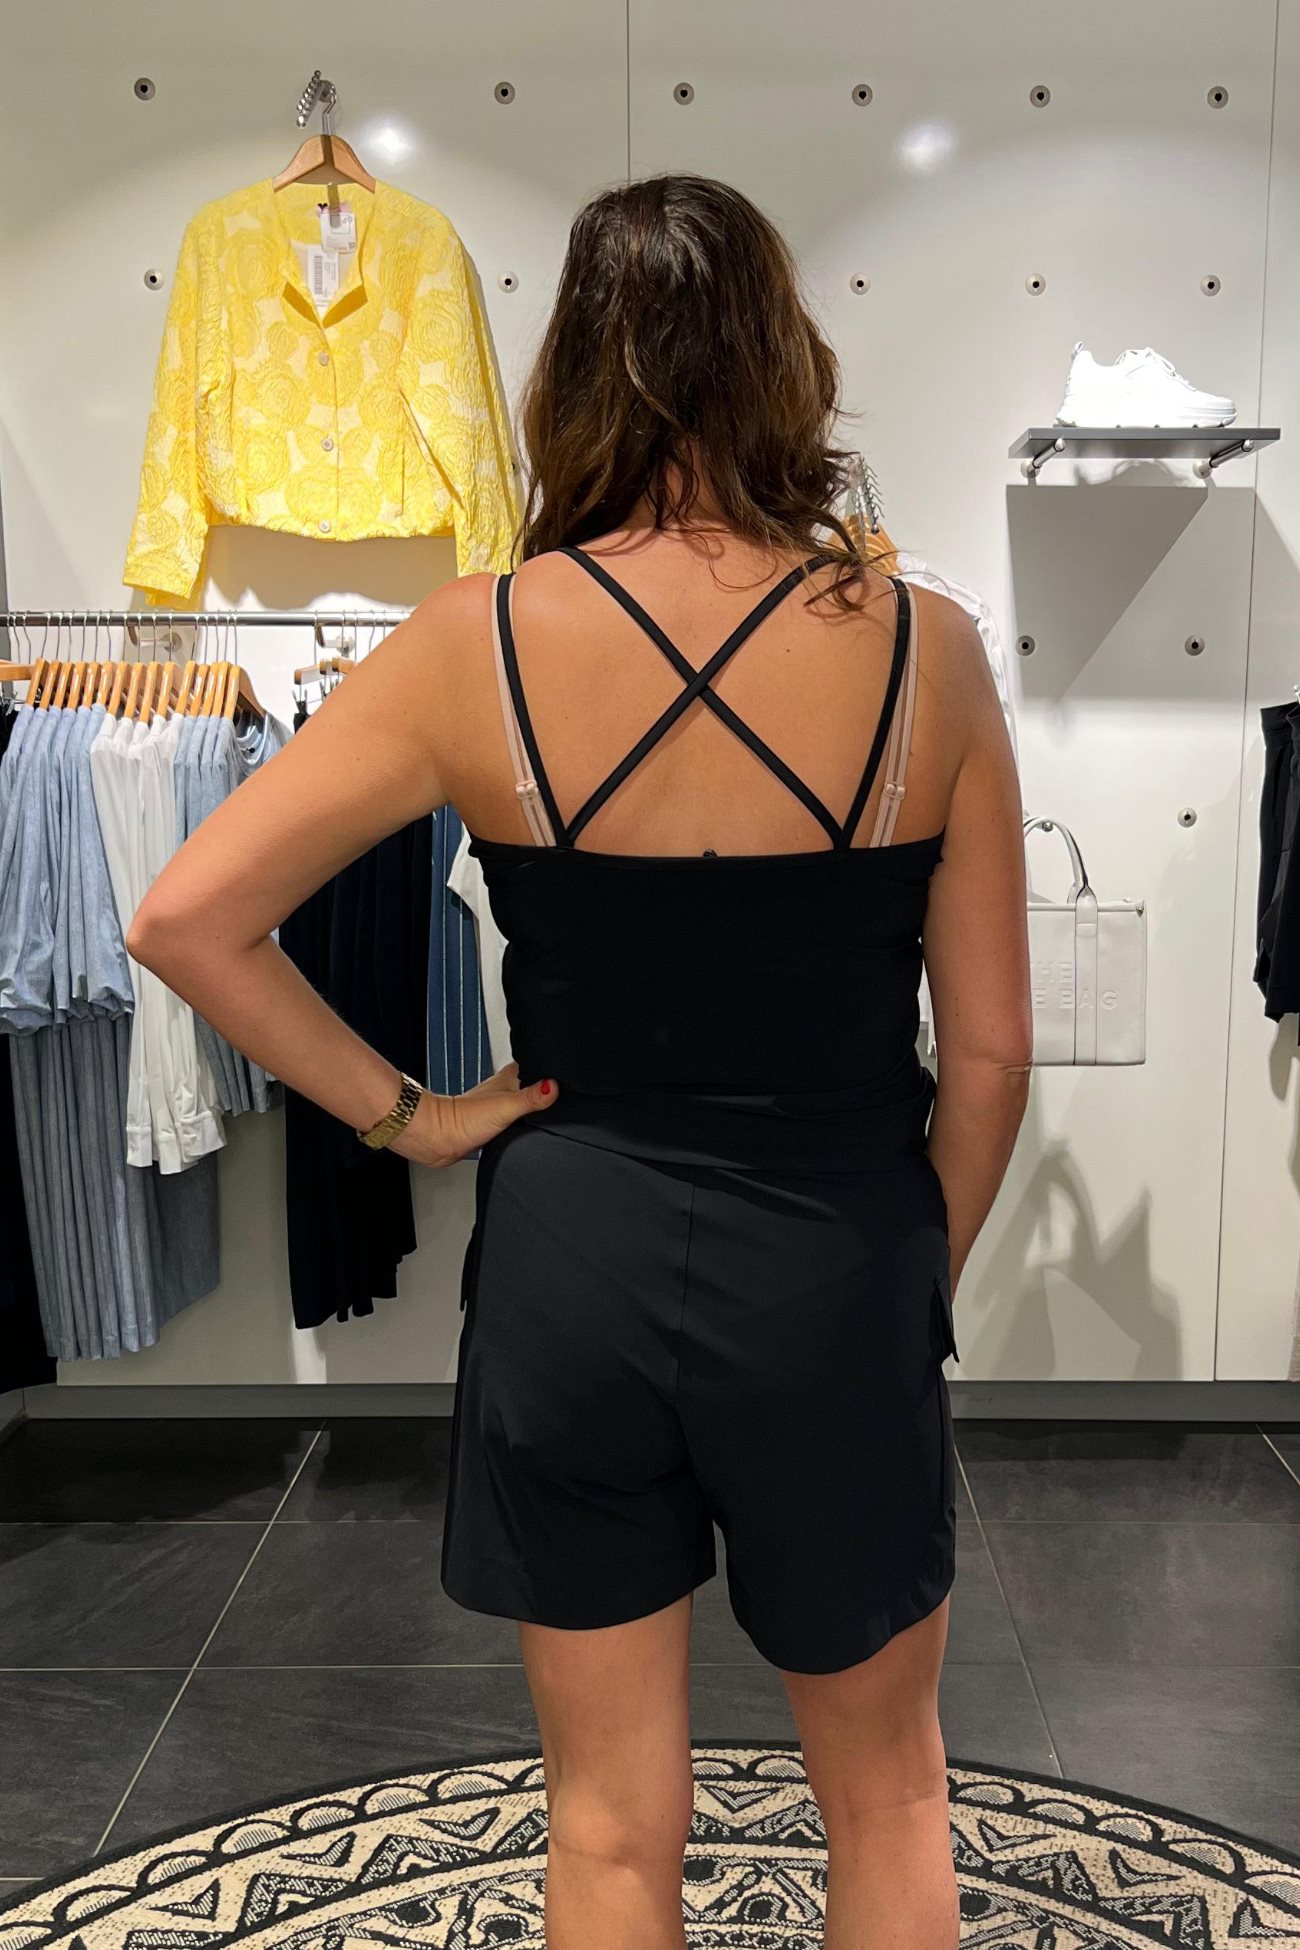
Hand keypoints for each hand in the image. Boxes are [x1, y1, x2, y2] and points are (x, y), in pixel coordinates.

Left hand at [390, 1063, 558, 1167]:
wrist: (440, 1139)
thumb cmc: (464, 1119)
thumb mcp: (507, 1106)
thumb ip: (532, 1097)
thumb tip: (554, 1086)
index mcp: (509, 1078)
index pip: (536, 1064)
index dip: (551, 1067)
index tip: (566, 1070)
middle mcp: (503, 1089)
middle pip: (531, 1084)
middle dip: (544, 1088)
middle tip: (560, 1094)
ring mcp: (496, 1106)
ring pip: (522, 1101)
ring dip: (532, 1106)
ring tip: (546, 1110)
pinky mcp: (491, 1124)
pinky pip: (513, 1120)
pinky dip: (521, 1122)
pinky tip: (525, 1127)